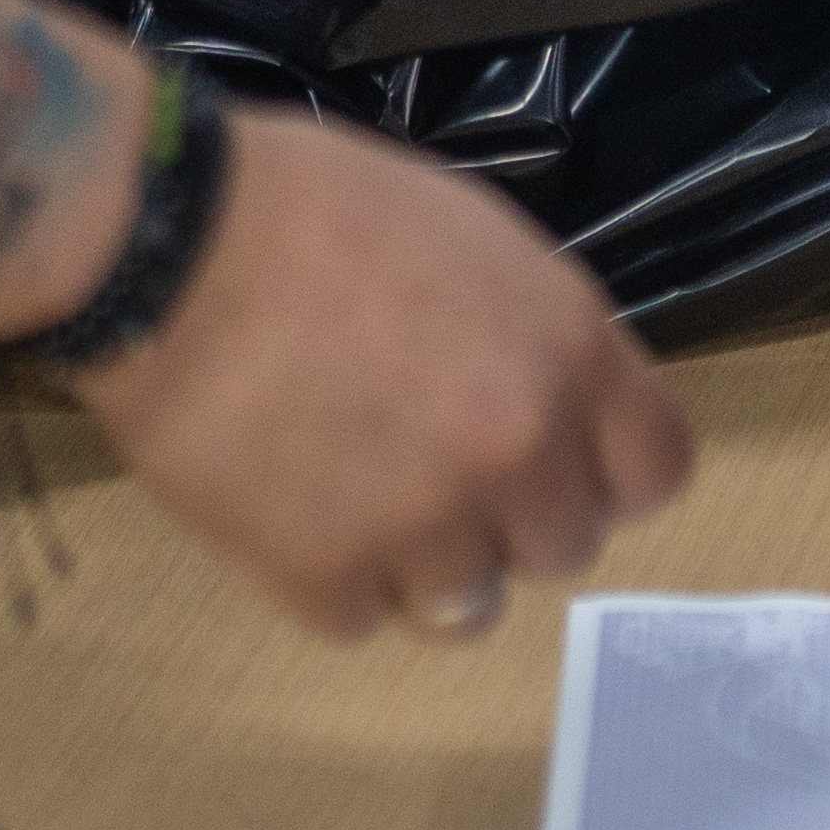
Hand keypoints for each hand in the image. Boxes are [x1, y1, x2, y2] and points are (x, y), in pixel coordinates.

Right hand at [64, 107, 693, 640]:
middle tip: (432, 464)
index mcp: (568, 350)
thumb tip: (560, 408)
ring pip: (466, 606)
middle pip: (563, 548)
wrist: (171, 245)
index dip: (607, 470)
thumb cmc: (318, 209)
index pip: (657, 472)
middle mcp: (516, 449)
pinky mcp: (325, 578)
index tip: (560, 459)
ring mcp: (423, 525)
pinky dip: (329, 579)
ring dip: (422, 562)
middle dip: (509, 515)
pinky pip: (363, 620)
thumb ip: (539, 338)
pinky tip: (290, 504)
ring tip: (355, 491)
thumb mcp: (476, 240)